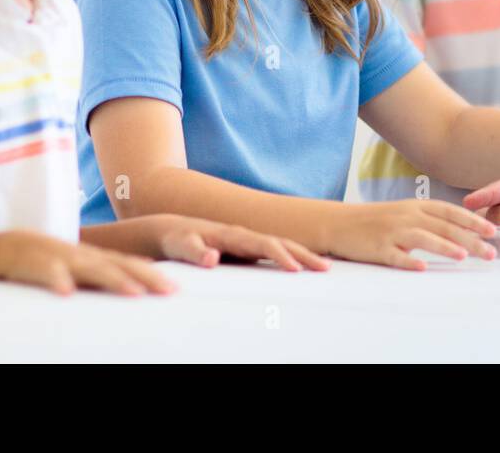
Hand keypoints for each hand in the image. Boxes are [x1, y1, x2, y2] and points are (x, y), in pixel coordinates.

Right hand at [0, 230, 177, 296]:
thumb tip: (146, 273)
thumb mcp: (83, 267)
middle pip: (121, 266)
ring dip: (114, 279)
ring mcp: (62, 258)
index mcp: (96, 259)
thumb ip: (110, 271)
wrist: (6, 247)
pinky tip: (67, 293)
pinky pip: (47, 272)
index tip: (177, 290)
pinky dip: (58, 280)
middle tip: (170, 291)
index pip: (130, 266)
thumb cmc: (50, 262)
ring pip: (91, 268)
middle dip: (147, 278)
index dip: (153, 276)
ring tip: (135, 293)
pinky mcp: (36, 264)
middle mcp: (85, 257)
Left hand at [136, 214, 329, 271]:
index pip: (263, 244)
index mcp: (233, 234)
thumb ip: (195, 252)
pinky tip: (305, 266)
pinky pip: (276, 252)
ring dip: (303, 255)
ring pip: (282, 245)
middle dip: (303, 255)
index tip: (296, 270)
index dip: (280, 256)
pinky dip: (293, 257)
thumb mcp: (180, 246)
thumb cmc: (177, 239)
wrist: (174, 230)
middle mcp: (245, 235)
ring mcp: (248, 241)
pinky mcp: (248, 249)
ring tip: (325, 267)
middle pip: (280, 242)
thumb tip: (213, 258)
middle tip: (324, 268)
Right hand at [326, 200, 496, 269]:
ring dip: (444, 246)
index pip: (450, 212)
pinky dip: (408, 261)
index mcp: (416, 207)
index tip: (493, 231)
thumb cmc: (377, 221)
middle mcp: (407, 216)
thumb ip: (430, 221)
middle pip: (443, 227)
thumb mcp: (405, 214)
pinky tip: (421, 268)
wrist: (339, 223)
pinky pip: (395, 256)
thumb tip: (461, 232)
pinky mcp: (377, 248)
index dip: (472, 220)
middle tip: (490, 252)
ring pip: (422, 238)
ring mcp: (392, 232)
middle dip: (469, 239)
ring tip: (463, 255)